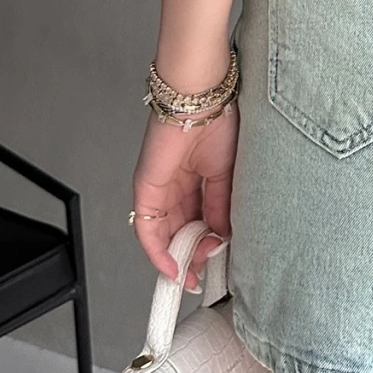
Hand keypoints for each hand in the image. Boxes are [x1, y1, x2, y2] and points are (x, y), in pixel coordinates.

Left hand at [131, 103, 239, 290]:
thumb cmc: (219, 122)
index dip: (206, 243)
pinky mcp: (145, 188)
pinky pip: (146, 227)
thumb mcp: (228, 175)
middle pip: (179, 229)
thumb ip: (221, 207)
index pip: (198, 219)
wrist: (202, 100)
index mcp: (196, 177)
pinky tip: (170, 266)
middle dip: (191, 255)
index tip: (215, 261)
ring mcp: (158, 187)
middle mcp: (175, 184)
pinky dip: (157, 251)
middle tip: (203, 272)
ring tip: (194, 272)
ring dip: (177, 256)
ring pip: (162, 233)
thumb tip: (222, 237)